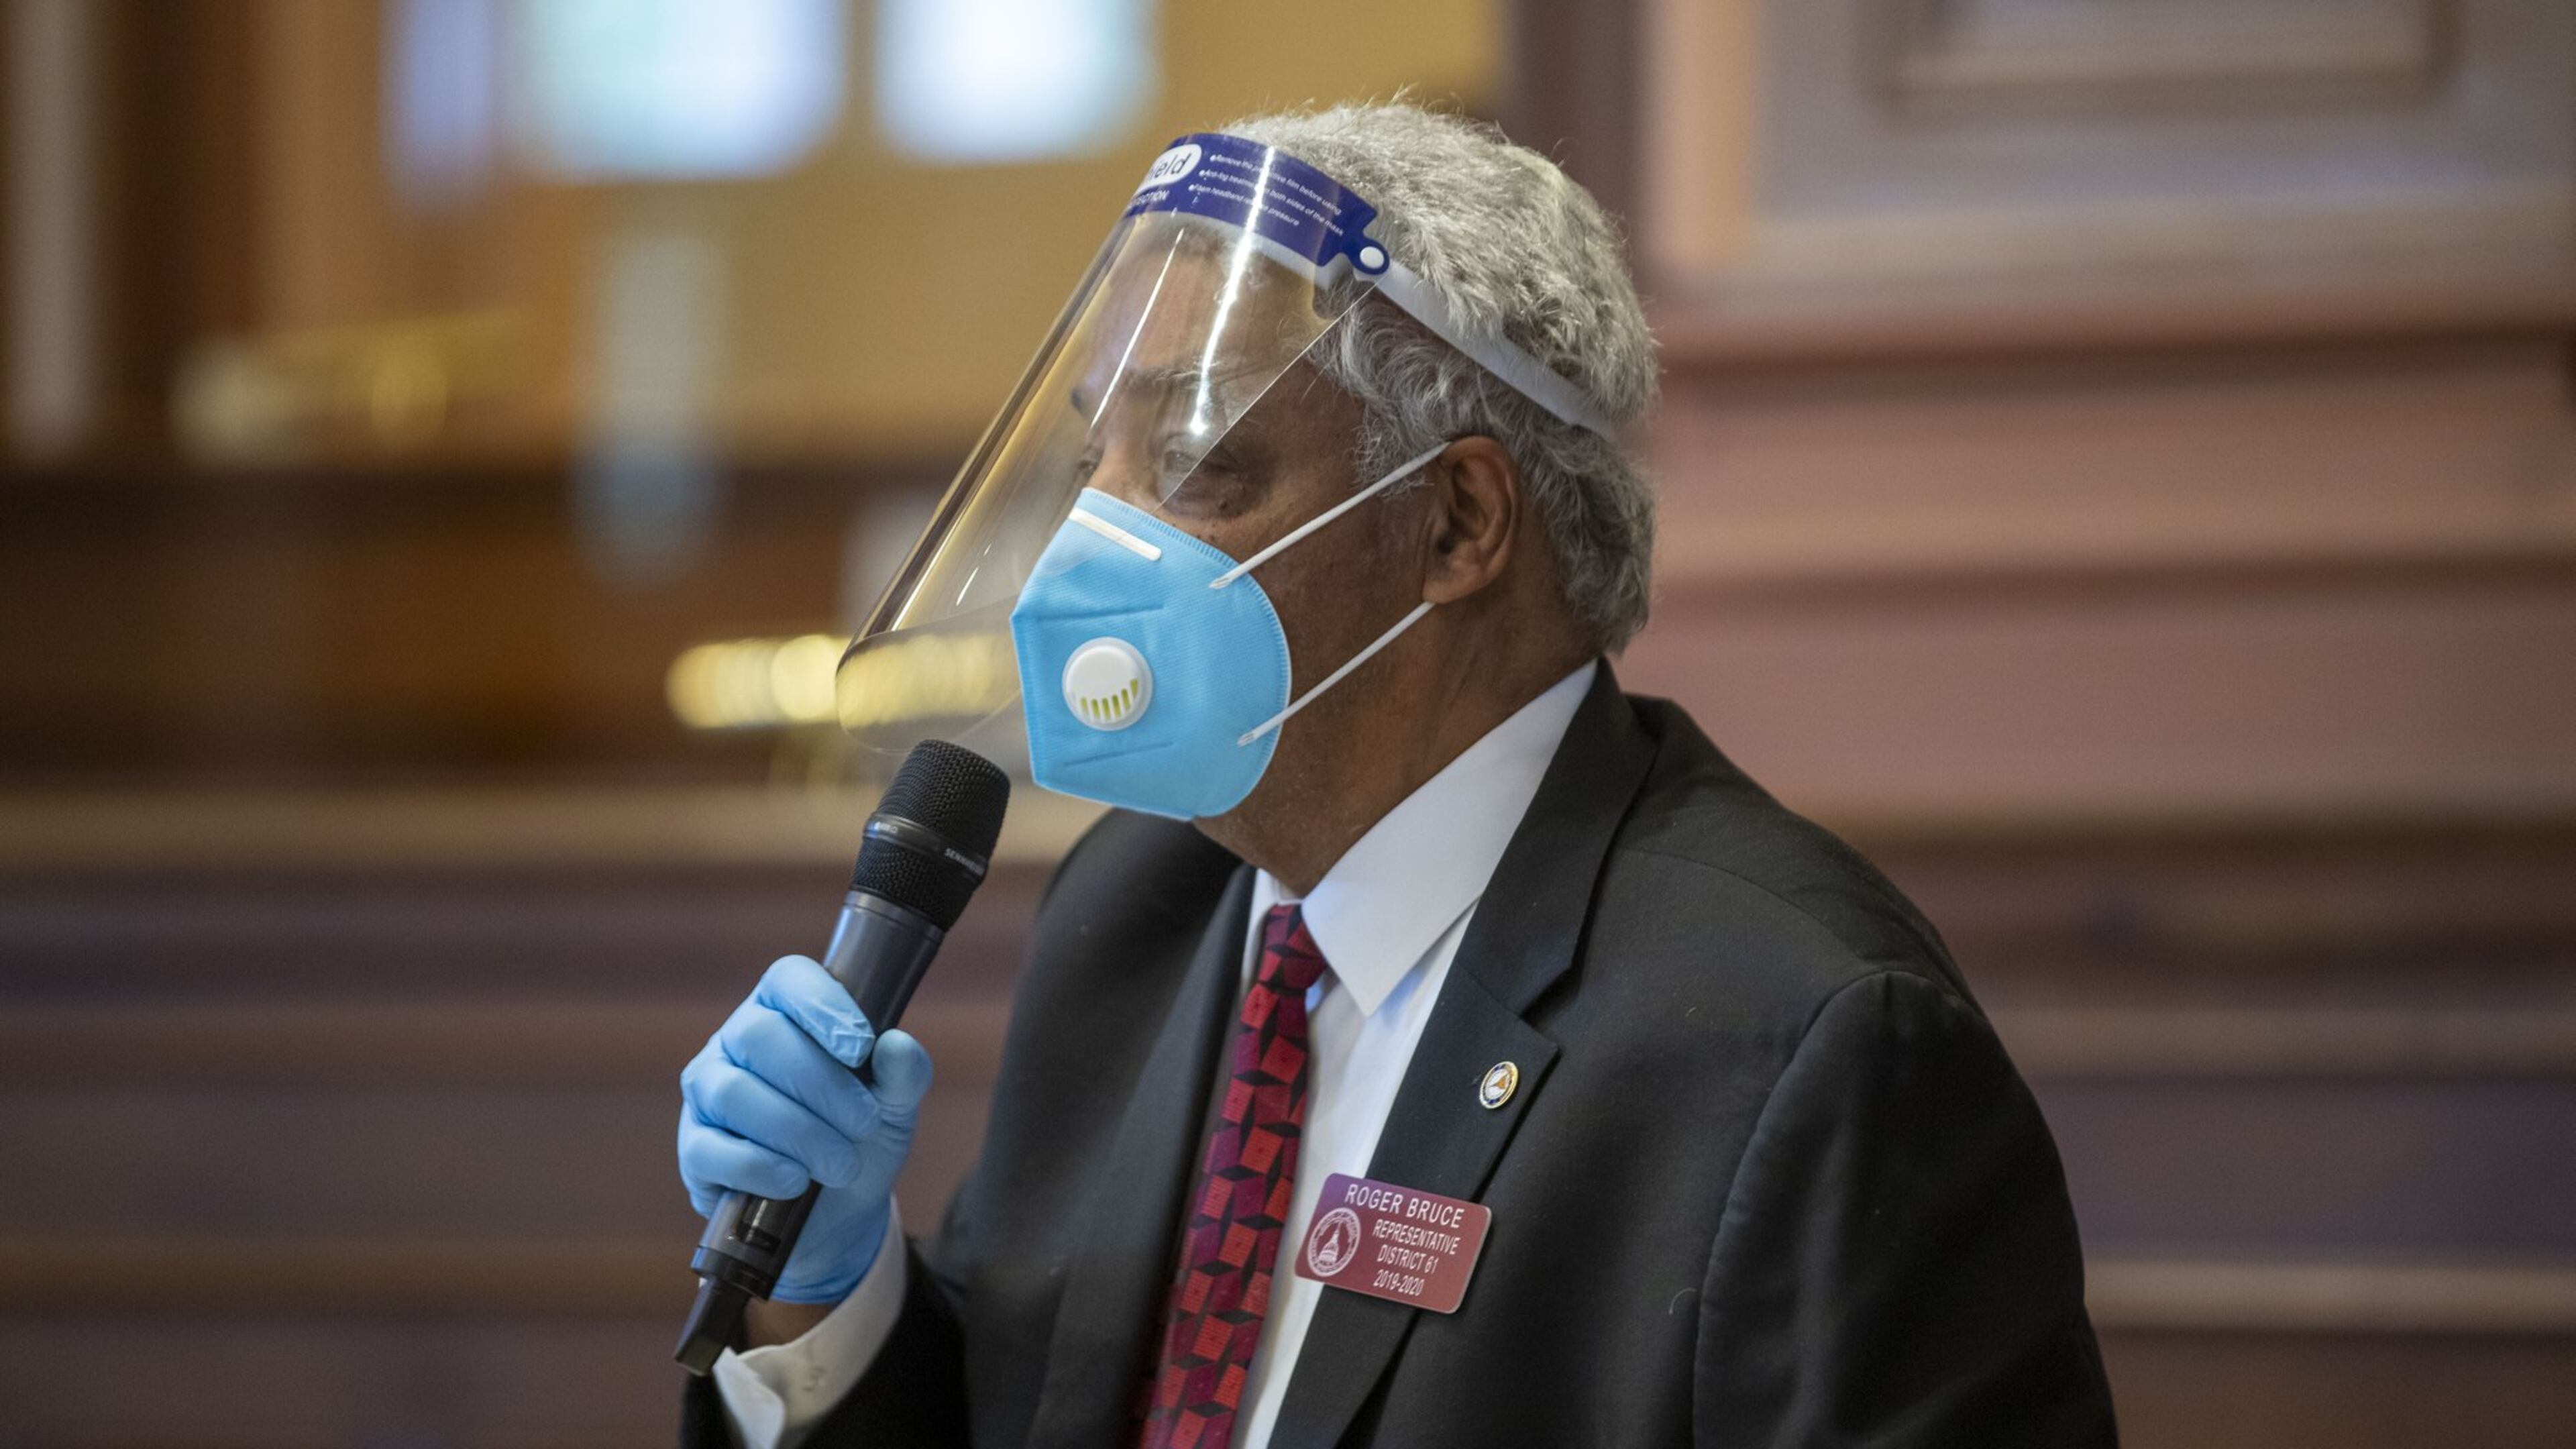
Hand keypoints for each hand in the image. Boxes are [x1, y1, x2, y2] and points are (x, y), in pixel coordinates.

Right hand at [677, 955, 934, 1302]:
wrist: (839, 1212)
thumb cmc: (861, 1136)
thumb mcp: (895, 1105)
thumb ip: (904, 1073)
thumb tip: (896, 1045)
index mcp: (786, 1011)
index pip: (789, 980)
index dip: (822, 1006)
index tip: (862, 1050)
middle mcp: (736, 1040)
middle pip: (758, 1037)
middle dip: (821, 1085)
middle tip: (865, 1124)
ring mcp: (707, 1092)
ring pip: (734, 1093)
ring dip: (797, 1131)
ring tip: (841, 1163)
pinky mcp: (695, 1147)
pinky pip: (711, 1149)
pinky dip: (761, 1167)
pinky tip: (796, 1181)